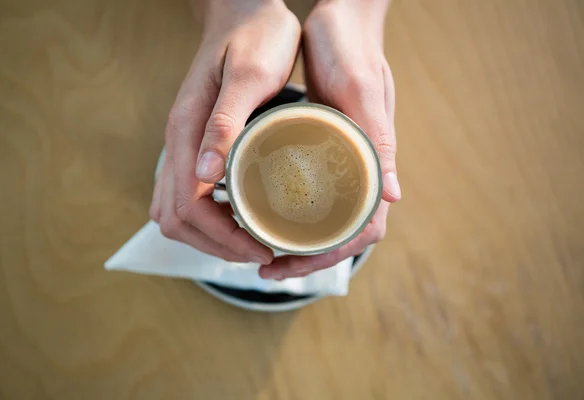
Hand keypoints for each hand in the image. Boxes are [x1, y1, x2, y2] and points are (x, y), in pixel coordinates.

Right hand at [150, 0, 300, 263]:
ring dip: (208, 237)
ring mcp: (182, 144)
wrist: (243, 11)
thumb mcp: (250, 76)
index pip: (189, 206)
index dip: (223, 237)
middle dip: (215, 245)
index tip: (262, 249)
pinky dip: (208, 219)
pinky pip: (186, 194)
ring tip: (250, 243)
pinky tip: (239, 218)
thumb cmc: (255, 38)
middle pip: (174, 218)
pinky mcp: (193, 144)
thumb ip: (225, 124)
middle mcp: (177, 142)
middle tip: (260, 253)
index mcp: (186, 130)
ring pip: (174, 211)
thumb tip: (206, 178)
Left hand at [259, 0, 399, 278]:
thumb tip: (395, 197)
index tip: (287, 263)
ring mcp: (341, 160)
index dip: (329, 255)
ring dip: (297, 241)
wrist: (342, 18)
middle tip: (264, 266)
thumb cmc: (352, 48)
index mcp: (375, 160)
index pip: (362, 228)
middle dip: (306, 257)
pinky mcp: (323, 147)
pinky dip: (290, 212)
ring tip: (260, 249)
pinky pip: (312, 192)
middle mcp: (360, 167)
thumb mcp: (361, 90)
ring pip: (326, 217)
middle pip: (341, 231)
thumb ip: (379, 140)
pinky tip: (262, 212)